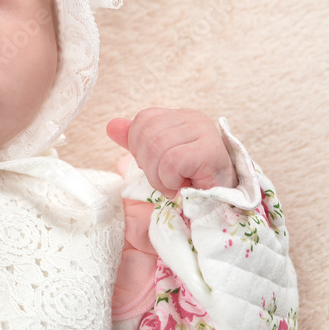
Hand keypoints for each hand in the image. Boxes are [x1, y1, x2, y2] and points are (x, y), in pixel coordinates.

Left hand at [106, 108, 236, 195]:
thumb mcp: (156, 162)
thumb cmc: (187, 187)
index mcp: (180, 117)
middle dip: (149, 165)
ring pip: (157, 147)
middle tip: (166, 180)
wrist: (217, 212)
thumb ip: (136, 143)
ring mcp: (204, 132)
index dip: (139, 147)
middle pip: (147, 134)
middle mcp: (194, 118)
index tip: (156, 167)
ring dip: (160, 176)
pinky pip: (172, 160)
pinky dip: (171, 179)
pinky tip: (184, 187)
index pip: (143, 120)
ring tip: (175, 185)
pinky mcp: (211, 150)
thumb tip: (111, 125)